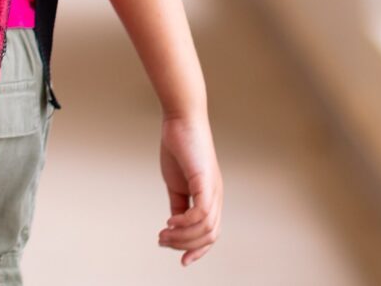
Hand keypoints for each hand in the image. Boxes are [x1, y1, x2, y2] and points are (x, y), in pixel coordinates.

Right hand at [157, 113, 221, 265]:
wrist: (181, 119)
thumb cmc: (179, 146)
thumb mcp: (176, 182)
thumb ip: (178, 203)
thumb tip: (174, 224)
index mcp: (210, 197)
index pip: (211, 233)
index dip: (197, 250)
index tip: (181, 260)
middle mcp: (216, 196)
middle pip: (209, 235)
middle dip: (186, 245)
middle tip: (163, 241)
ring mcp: (213, 189)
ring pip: (206, 228)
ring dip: (182, 236)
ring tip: (163, 234)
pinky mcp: (205, 181)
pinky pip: (201, 212)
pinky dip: (185, 222)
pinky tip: (170, 221)